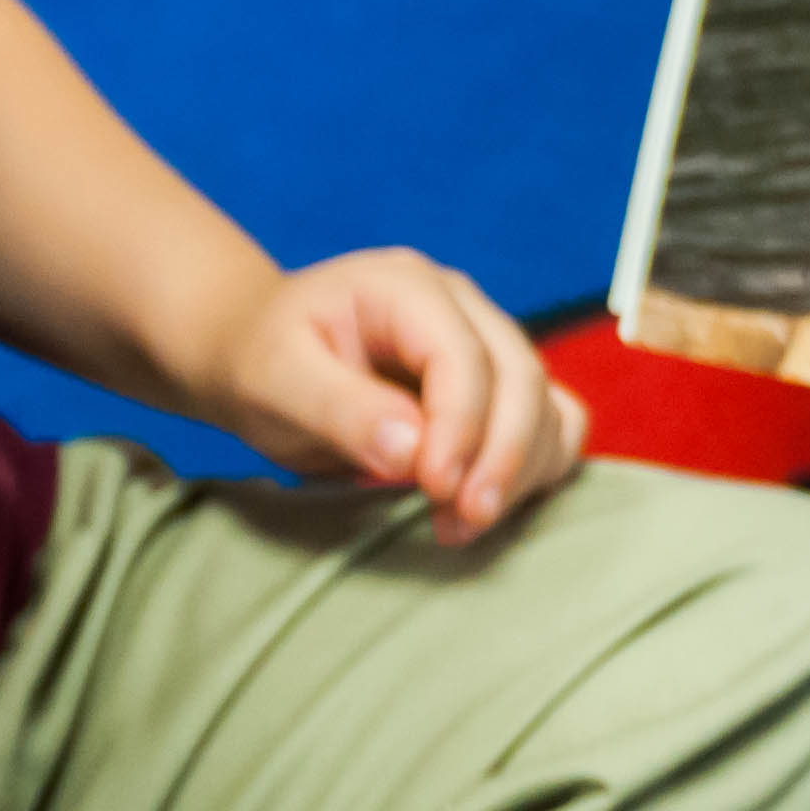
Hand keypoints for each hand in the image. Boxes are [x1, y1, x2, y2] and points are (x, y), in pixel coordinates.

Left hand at [202, 250, 589, 544]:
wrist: (257, 355)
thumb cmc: (262, 361)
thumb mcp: (276, 379)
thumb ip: (340, 408)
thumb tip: (411, 451)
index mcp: (405, 286)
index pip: (462, 355)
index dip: (460, 427)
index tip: (433, 489)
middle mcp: (460, 305)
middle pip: (519, 378)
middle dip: (502, 456)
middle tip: (460, 521)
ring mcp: (485, 342)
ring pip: (546, 405)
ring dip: (519, 471)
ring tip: (457, 524)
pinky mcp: (496, 386)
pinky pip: (552, 423)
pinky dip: (534, 469)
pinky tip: (480, 505)